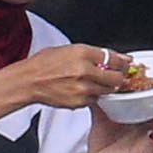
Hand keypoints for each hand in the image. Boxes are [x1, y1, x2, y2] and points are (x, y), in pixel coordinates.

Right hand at [0, 43, 141, 118]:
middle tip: (112, 75)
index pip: (114, 58)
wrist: (28, 81)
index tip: (124, 64)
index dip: (122, 62)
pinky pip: (94, 100)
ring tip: (92, 82)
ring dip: (105, 87)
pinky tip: (81, 90)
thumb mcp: (70, 50)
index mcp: (83, 53)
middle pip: (116, 78)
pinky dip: (92, 96)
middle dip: (117, 77)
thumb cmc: (44, 64)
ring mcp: (82, 88)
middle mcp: (84, 71)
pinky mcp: (78, 102)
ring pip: (107, 91)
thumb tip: (118, 57)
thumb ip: (95, 53)